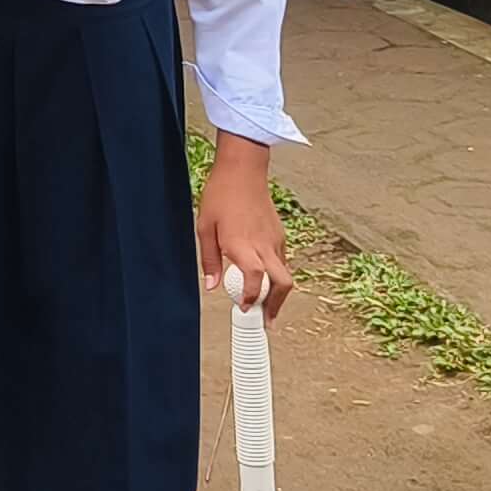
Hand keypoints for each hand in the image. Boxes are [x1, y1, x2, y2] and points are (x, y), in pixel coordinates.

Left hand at [200, 143, 291, 317]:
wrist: (243, 170)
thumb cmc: (221, 195)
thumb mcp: (204, 228)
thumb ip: (209, 260)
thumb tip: (211, 286)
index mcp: (242, 245)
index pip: (257, 279)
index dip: (253, 298)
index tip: (245, 309)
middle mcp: (263, 245)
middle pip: (283, 284)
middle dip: (276, 306)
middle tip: (266, 321)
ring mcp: (275, 240)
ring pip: (285, 274)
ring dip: (277, 294)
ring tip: (265, 307)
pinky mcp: (279, 234)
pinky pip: (282, 261)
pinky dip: (276, 275)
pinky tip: (265, 279)